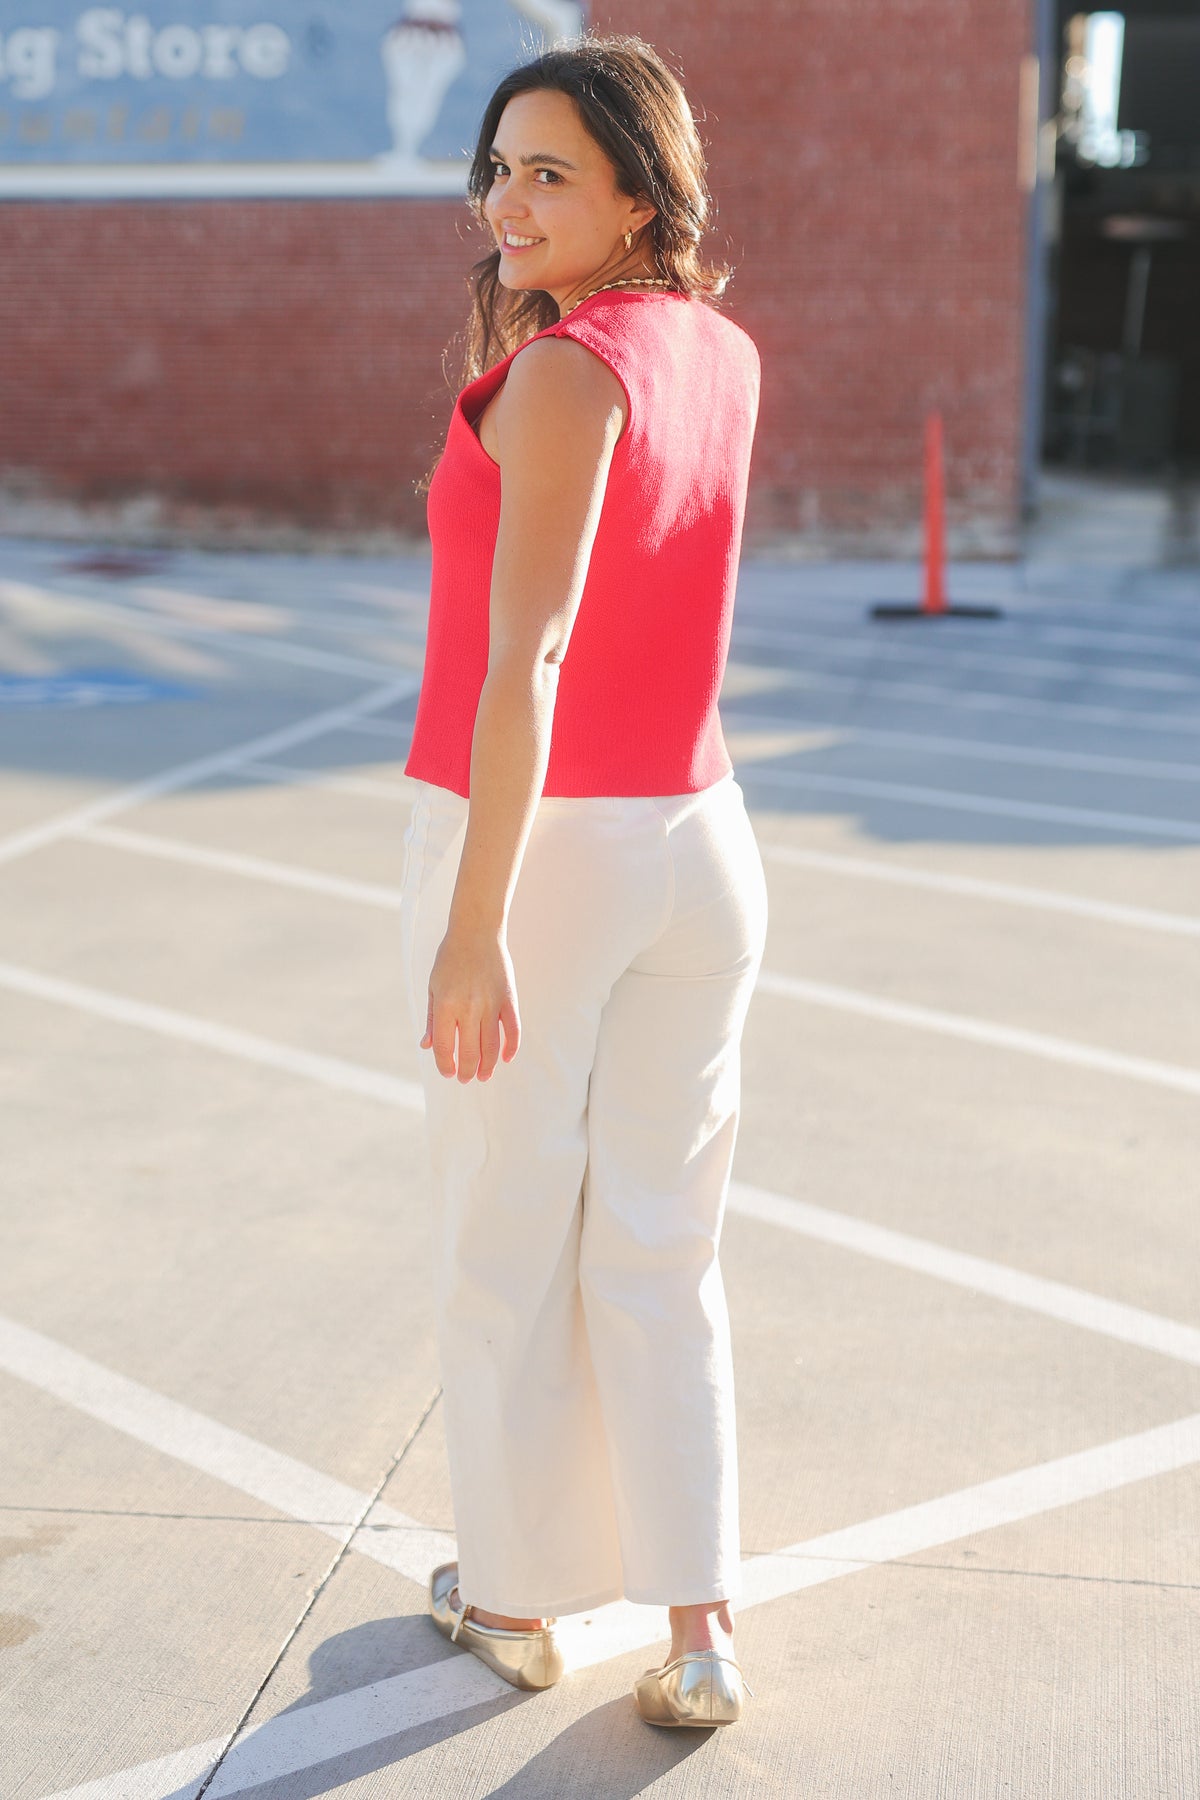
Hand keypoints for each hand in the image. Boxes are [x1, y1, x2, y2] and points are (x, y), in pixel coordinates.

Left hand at [420, 924, 520, 1081]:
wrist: (476, 931)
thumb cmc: (450, 958)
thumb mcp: (433, 987)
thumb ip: (432, 1019)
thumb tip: (427, 1046)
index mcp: (445, 1006)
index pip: (445, 1048)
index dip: (446, 1066)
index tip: (448, 1073)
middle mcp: (468, 1008)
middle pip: (470, 1053)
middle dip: (467, 1072)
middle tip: (466, 1078)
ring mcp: (491, 1004)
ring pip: (492, 1047)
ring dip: (488, 1066)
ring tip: (484, 1075)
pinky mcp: (508, 999)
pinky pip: (513, 1030)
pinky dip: (510, 1048)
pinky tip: (505, 1058)